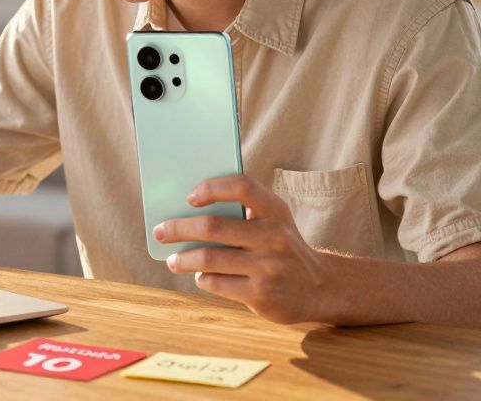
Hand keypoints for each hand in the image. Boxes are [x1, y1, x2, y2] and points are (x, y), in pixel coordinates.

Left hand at [153, 175, 332, 323]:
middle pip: (212, 226)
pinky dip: (201, 278)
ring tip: (173, 260)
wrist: (320, 287)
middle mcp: (274, 236)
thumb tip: (185, 209)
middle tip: (160, 231)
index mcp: (275, 210)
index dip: (211, 188)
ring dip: (181, 259)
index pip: (241, 186)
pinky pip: (214, 283)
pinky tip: (201, 276)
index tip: (188, 197)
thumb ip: (241, 211)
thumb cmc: (282, 247)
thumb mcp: (274, 221)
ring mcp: (268, 267)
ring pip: (207, 259)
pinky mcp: (261, 295)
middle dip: (178, 228)